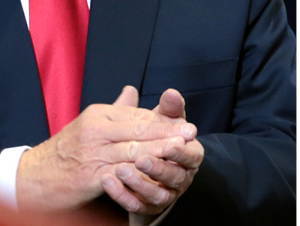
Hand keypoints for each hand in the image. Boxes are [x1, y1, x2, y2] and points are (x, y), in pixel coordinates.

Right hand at [16, 86, 196, 211]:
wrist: (34, 177)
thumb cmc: (66, 150)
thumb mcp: (90, 123)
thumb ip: (116, 109)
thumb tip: (132, 90)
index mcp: (99, 114)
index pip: (137, 116)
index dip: (163, 121)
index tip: (185, 124)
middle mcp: (96, 130)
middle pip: (138, 130)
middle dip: (167, 132)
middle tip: (190, 134)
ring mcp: (92, 153)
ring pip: (132, 150)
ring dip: (158, 151)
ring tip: (179, 151)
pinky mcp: (89, 176)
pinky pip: (119, 174)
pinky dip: (139, 175)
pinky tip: (155, 176)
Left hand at [101, 89, 203, 221]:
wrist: (146, 168)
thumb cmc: (157, 139)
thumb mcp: (163, 123)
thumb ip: (168, 109)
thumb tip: (171, 93)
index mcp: (190, 156)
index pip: (192, 155)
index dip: (181, 151)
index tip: (169, 144)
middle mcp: (181, 178)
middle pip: (175, 176)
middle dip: (158, 167)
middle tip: (140, 158)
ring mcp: (165, 195)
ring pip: (157, 194)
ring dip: (139, 182)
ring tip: (120, 170)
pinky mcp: (147, 207)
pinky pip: (137, 205)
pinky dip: (123, 195)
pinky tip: (108, 182)